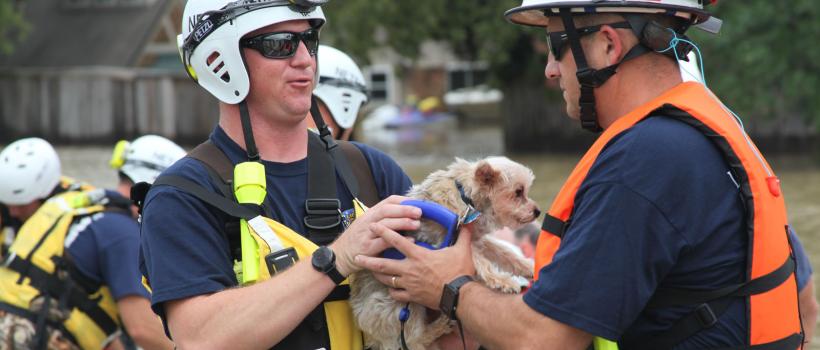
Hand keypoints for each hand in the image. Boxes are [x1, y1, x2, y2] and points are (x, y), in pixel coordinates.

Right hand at [330, 195, 421, 276]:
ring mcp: (367, 235)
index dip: (402, 201)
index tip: (416, 202)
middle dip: (404, 209)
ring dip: (403, 223)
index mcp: (369, 214)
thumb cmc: (356, 240)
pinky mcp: (368, 248)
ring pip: (386, 225)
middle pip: (387, 210)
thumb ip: (381, 219)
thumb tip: (403, 214)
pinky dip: (398, 240)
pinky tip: (410, 240)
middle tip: (419, 212)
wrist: (339, 256)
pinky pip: (385, 243)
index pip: (387, 201)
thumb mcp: (366, 225)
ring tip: (417, 224)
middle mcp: (368, 221)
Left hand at [355, 224, 475, 308]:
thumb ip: (463, 234)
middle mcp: (409, 270)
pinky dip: (392, 291)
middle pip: (383, 264)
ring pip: (387, 280)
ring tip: (370, 271)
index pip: (397, 241)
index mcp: (418, 256)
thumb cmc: (459, 272)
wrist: (459, 296)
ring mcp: (409, 285)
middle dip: (368, 260)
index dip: (384, 232)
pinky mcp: (412, 297)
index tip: (374, 226)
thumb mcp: (462, 250)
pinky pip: (397, 294)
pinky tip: (390, 289)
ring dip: (377, 275)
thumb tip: (469, 221)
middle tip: (357, 257)